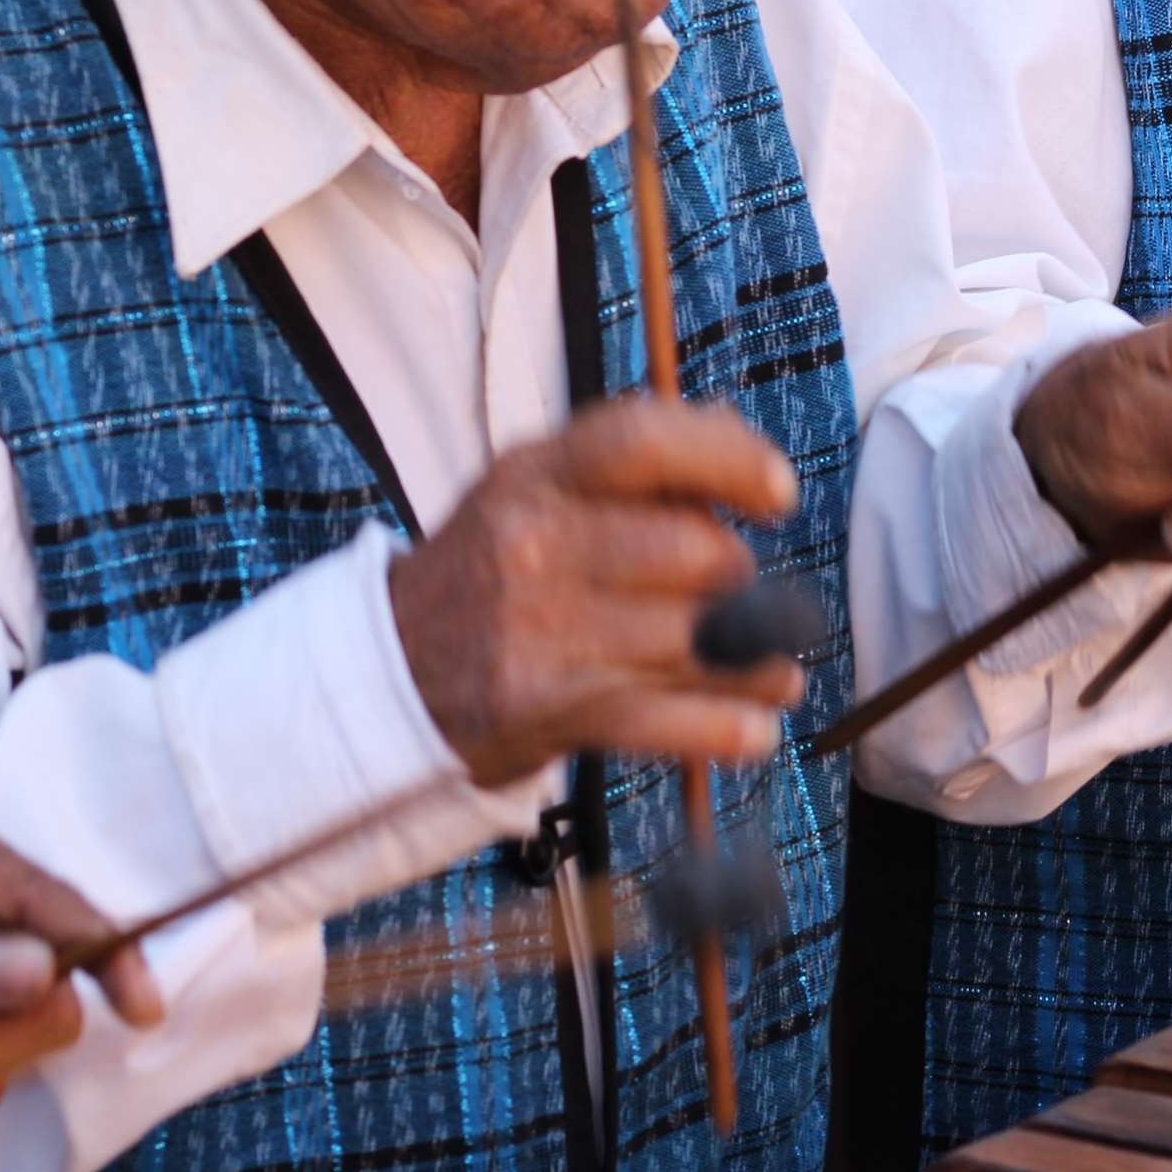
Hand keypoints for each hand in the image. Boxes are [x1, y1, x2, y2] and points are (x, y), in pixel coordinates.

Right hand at [393, 397, 805, 789]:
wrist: (391, 670)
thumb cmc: (493, 570)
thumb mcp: (537, 488)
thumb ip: (636, 464)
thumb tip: (745, 455)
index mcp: (536, 470)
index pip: (643, 441)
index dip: (729, 459)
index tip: (780, 494)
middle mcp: (532, 541)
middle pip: (693, 551)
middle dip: (738, 580)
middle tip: (739, 601)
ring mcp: (537, 627)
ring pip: (694, 639)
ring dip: (755, 663)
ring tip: (776, 675)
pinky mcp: (546, 706)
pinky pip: (663, 716)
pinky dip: (722, 727)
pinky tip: (755, 730)